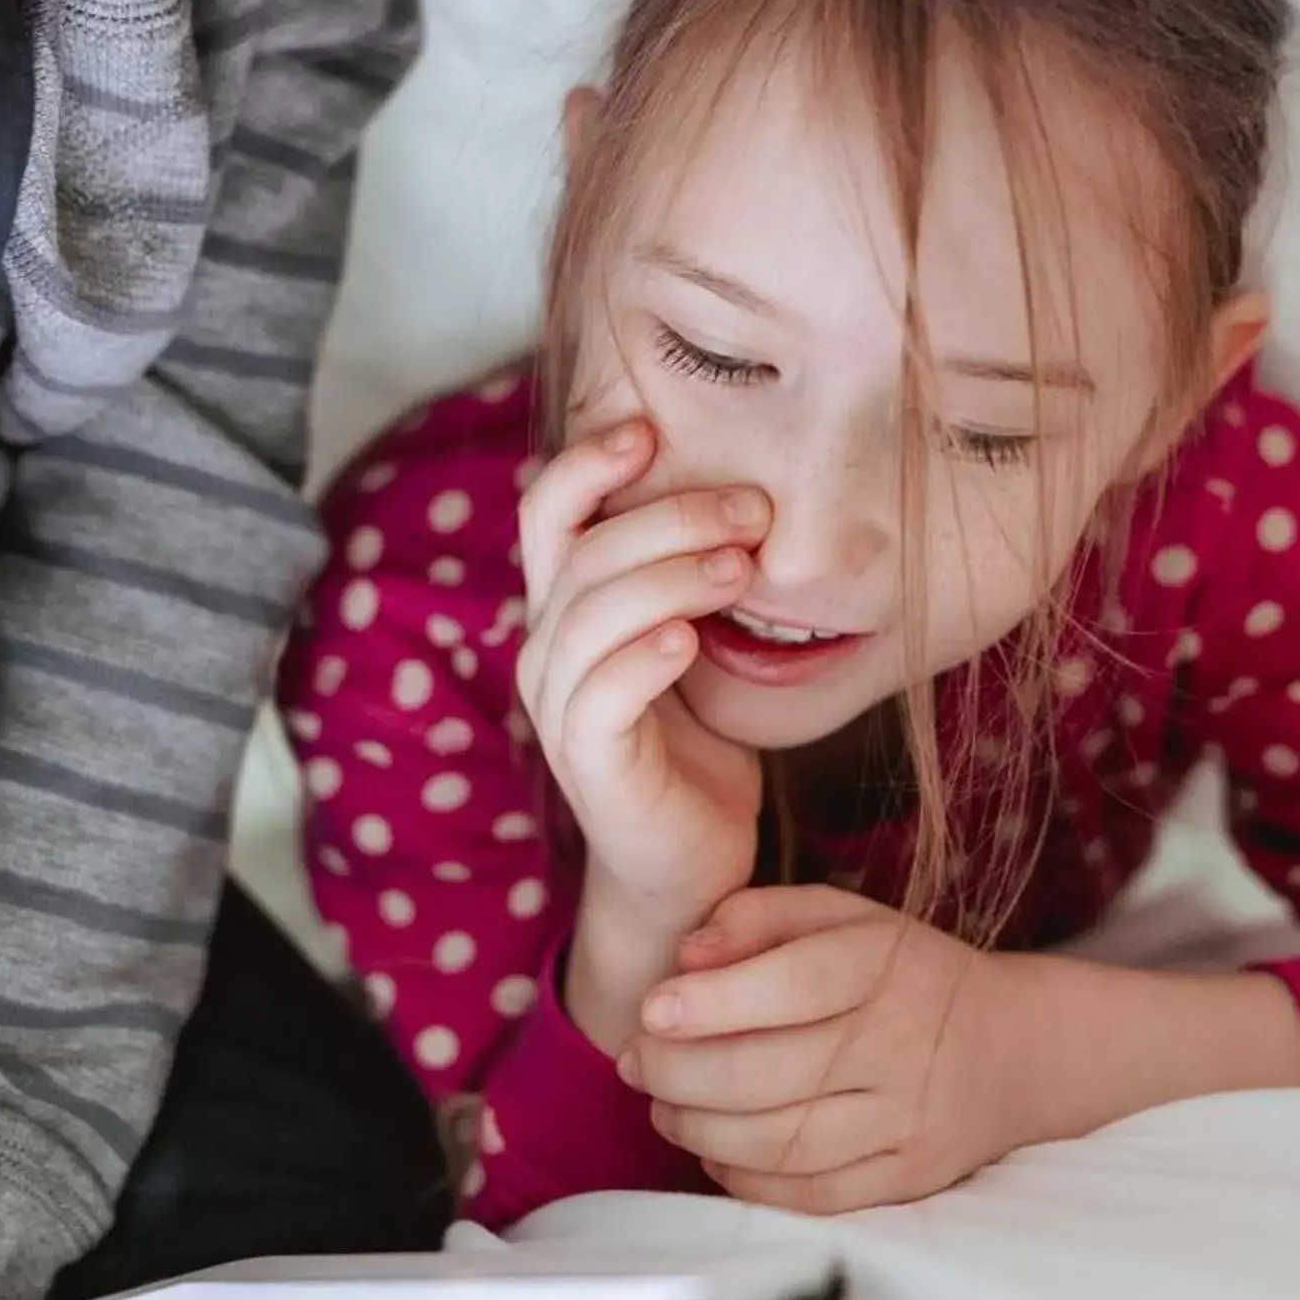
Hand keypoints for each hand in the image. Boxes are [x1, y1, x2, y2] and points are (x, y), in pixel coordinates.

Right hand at [515, 419, 766, 951]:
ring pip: (587, 615)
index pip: (547, 515)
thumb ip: (692, 581)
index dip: (585, 465)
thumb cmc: (697, 751)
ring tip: (739, 569)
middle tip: (752, 510)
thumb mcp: (694, 645)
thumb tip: (749, 493)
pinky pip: (599, 696)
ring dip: (666, 578)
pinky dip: (644, 659)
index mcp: (568, 612)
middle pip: (579, 553)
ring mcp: (559, 711)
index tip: (648, 429)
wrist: (689, 869)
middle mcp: (548, 652)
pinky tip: (691, 642)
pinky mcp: (589, 766)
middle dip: (666, 517)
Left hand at [617, 886, 1038, 1213]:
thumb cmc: (904, 972)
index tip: (651, 1010)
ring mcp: (907, 1120)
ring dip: (698, 1130)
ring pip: (780, 1142)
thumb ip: (761, 916)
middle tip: (636, 1062)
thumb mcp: (845, 916)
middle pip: (767, 1075)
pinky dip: (744, 1178)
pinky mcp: (907, 1178)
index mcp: (885, 965)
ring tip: (664, 1105)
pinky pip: (808, 1195)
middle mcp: (901, 1044)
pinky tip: (715, 1150)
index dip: (710, 1003)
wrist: (1014, 1048)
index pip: (791, 986)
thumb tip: (686, 955)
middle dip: (677, 1073)